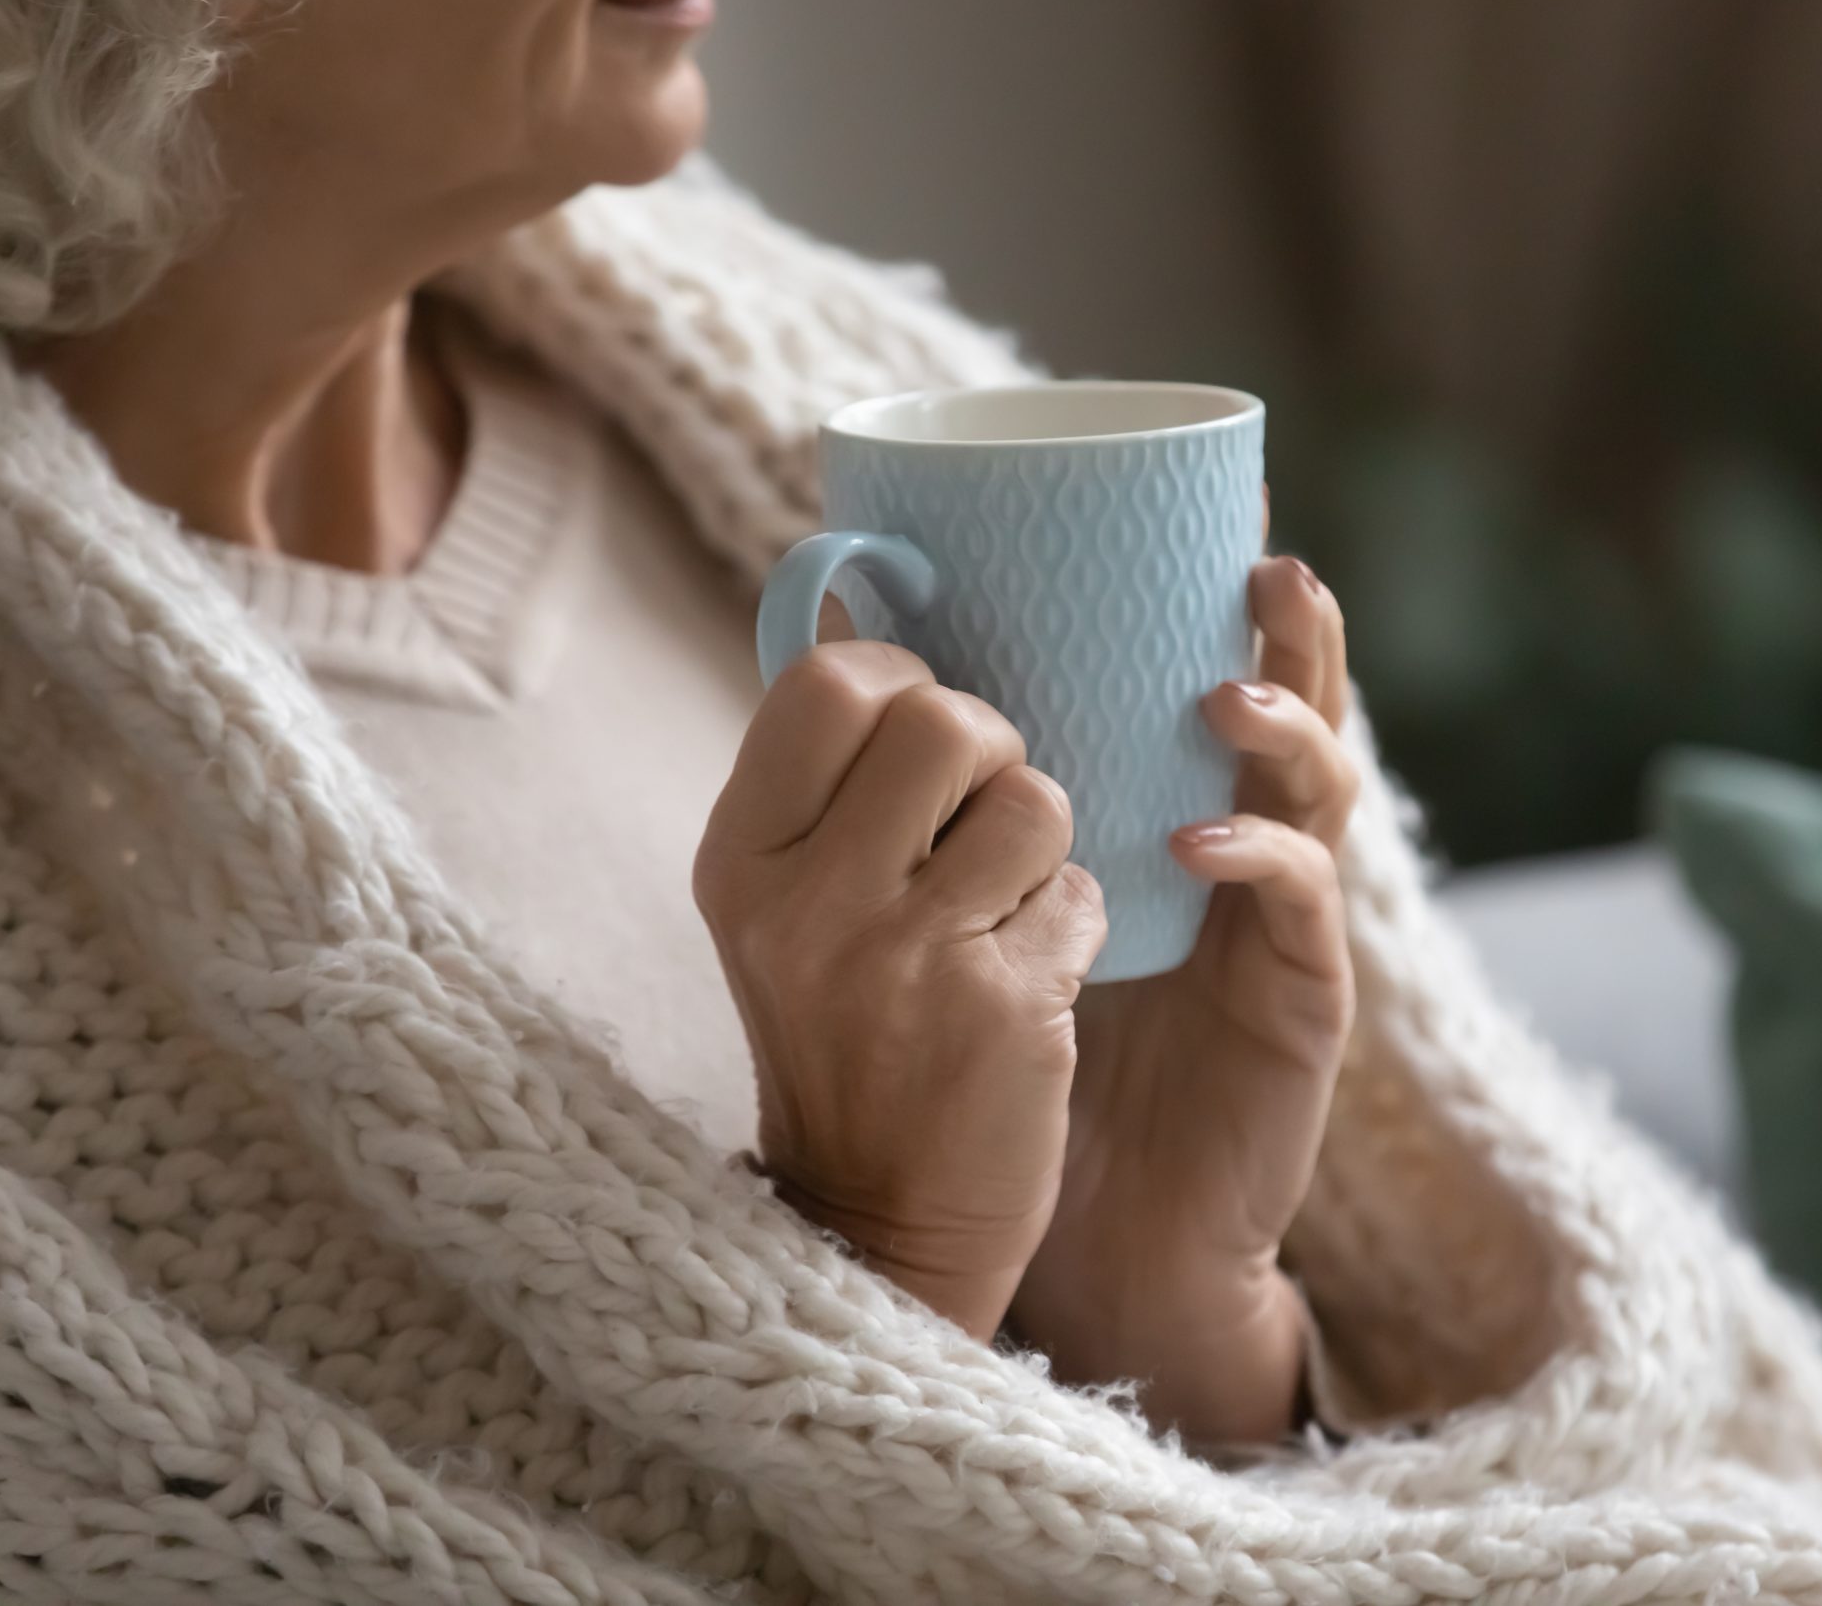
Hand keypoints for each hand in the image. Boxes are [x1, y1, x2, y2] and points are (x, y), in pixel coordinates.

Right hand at [693, 640, 1106, 1341]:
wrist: (876, 1222)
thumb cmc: (841, 1032)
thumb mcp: (782, 904)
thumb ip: (822, 776)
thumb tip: (862, 600)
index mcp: (741, 856)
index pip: (831, 682)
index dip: (901, 682)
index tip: (917, 736)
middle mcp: (808, 903)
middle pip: (949, 720)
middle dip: (990, 750)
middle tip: (975, 818)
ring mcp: (907, 959)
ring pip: (1036, 796)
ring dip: (1042, 839)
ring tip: (1001, 902)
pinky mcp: (1005, 1011)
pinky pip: (1080, 891)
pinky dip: (1071, 924)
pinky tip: (1026, 977)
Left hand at [1008, 554, 1357, 1447]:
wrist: (1094, 1226)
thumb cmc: (1026, 1053)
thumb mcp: (982, 902)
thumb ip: (951, 785)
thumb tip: (840, 632)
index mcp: (1178, 807)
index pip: (1212, 674)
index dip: (1221, 593)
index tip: (1210, 503)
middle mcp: (1247, 847)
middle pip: (1298, 708)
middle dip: (1291, 630)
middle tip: (1260, 561)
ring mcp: (1285, 924)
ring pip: (1321, 795)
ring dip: (1282, 730)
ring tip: (1218, 697)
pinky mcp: (1302, 1003)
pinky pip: (1303, 913)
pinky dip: (1258, 863)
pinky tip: (1194, 843)